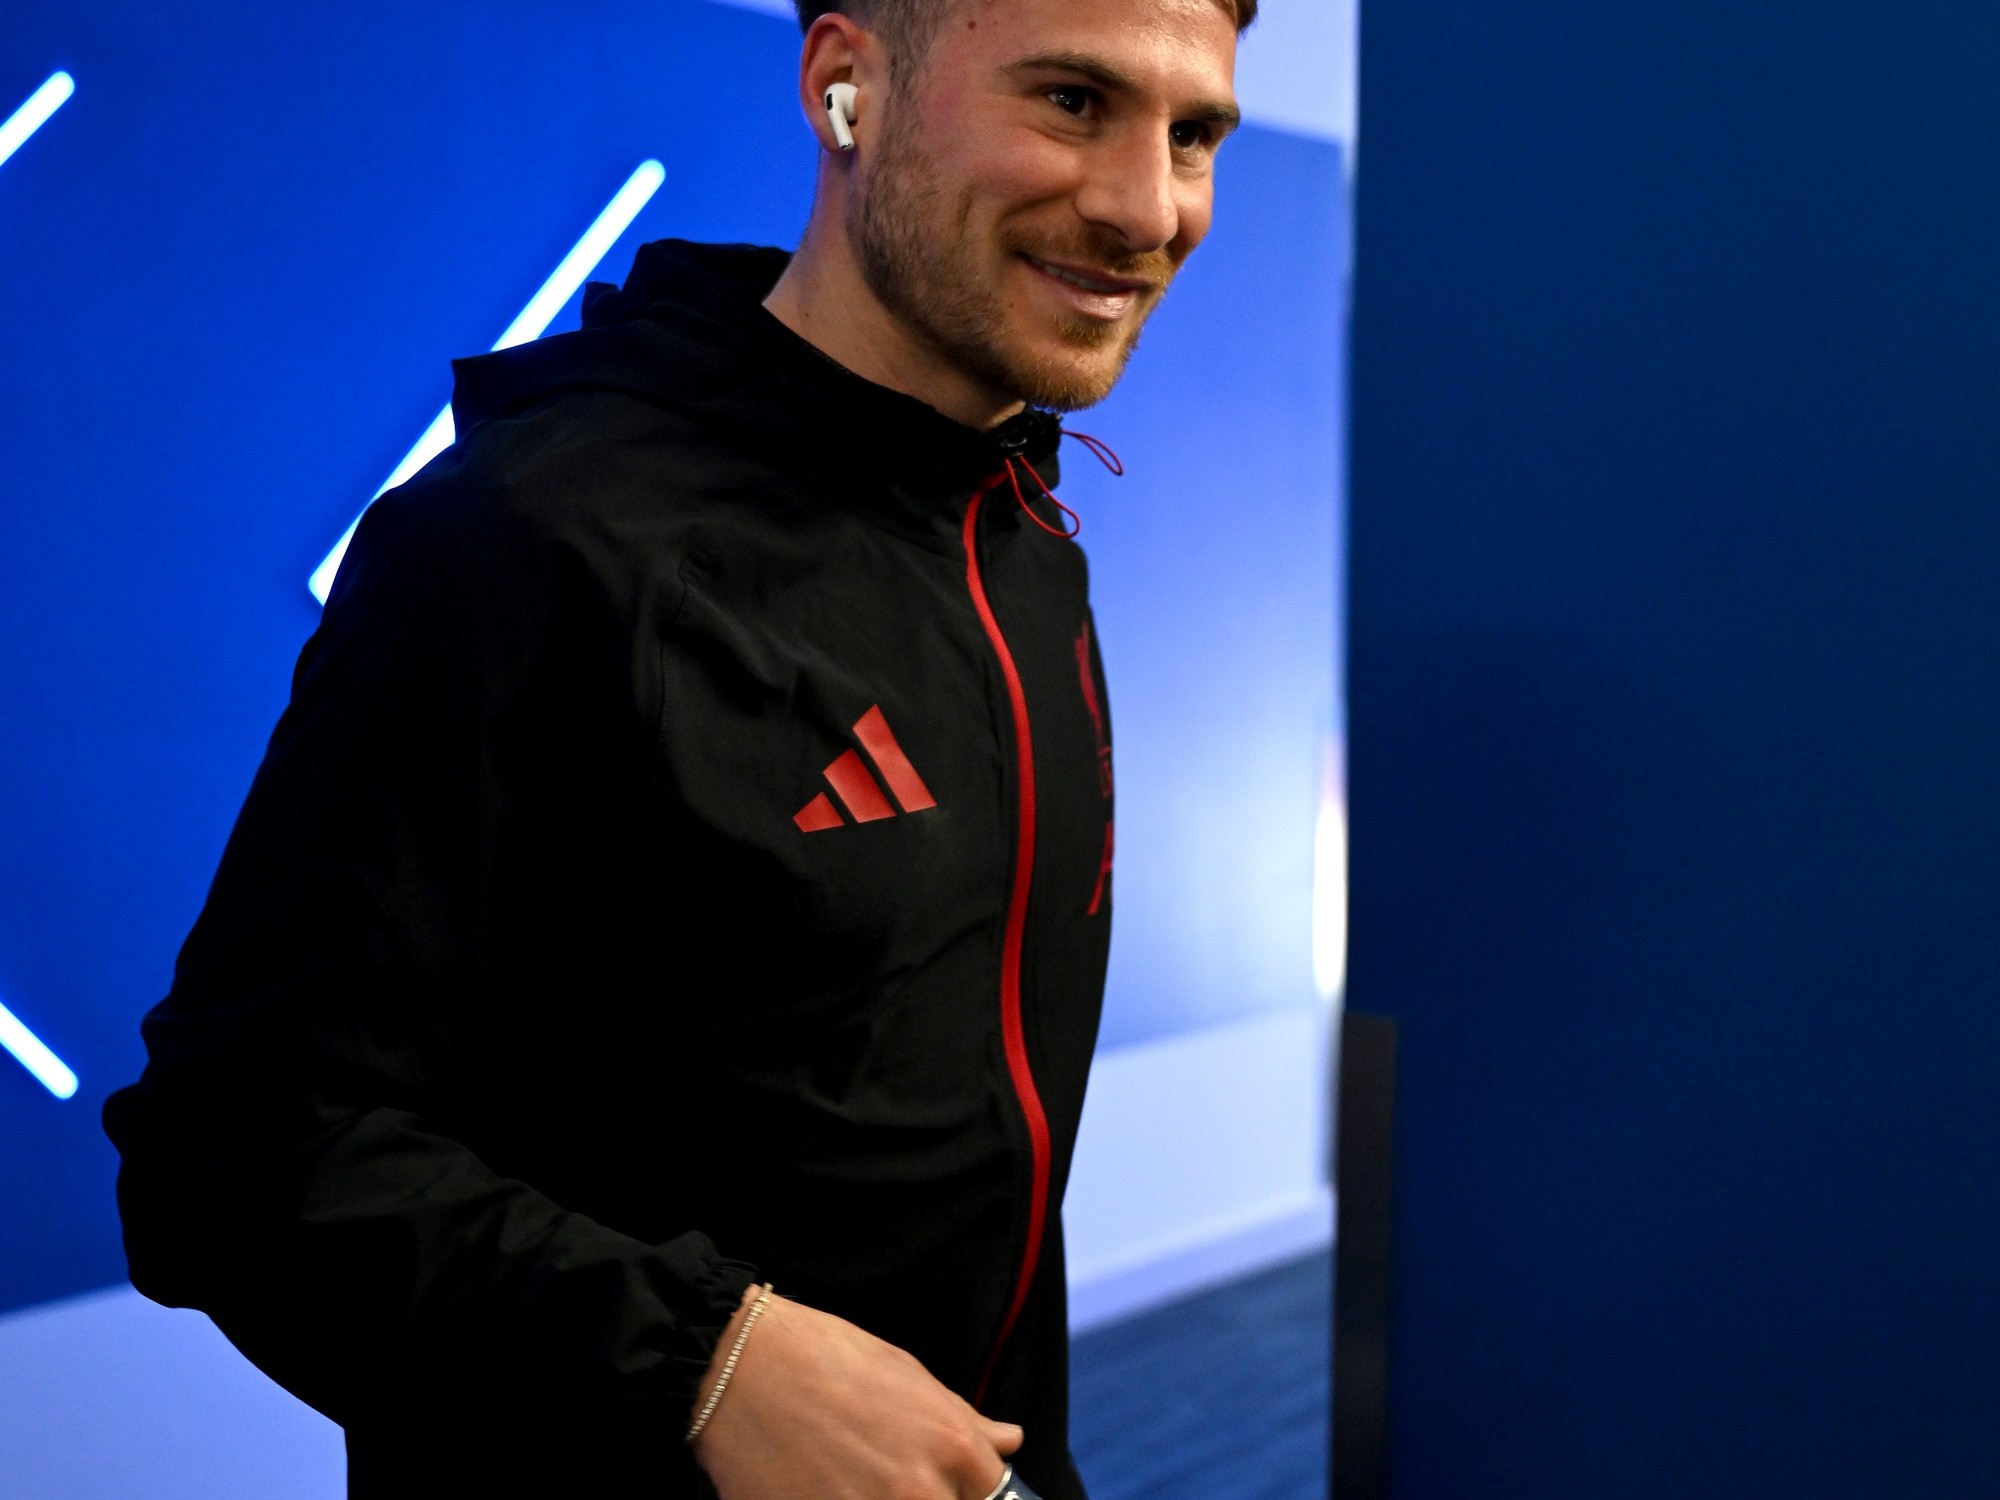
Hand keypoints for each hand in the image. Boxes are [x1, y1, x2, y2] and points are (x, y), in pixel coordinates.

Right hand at [691, 1287, 1022, 1499]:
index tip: (952, 1485)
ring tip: (858, 1480)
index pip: (995, 1497)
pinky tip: (830, 1490)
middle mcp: (921, 1492)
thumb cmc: (823, 1358)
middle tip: (892, 1476)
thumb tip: (1008, 1441)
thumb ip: (964, 1419)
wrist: (740, 1370)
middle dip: (933, 1497)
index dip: (970, 1490)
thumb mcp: (908, 1374)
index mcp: (952, 1446)